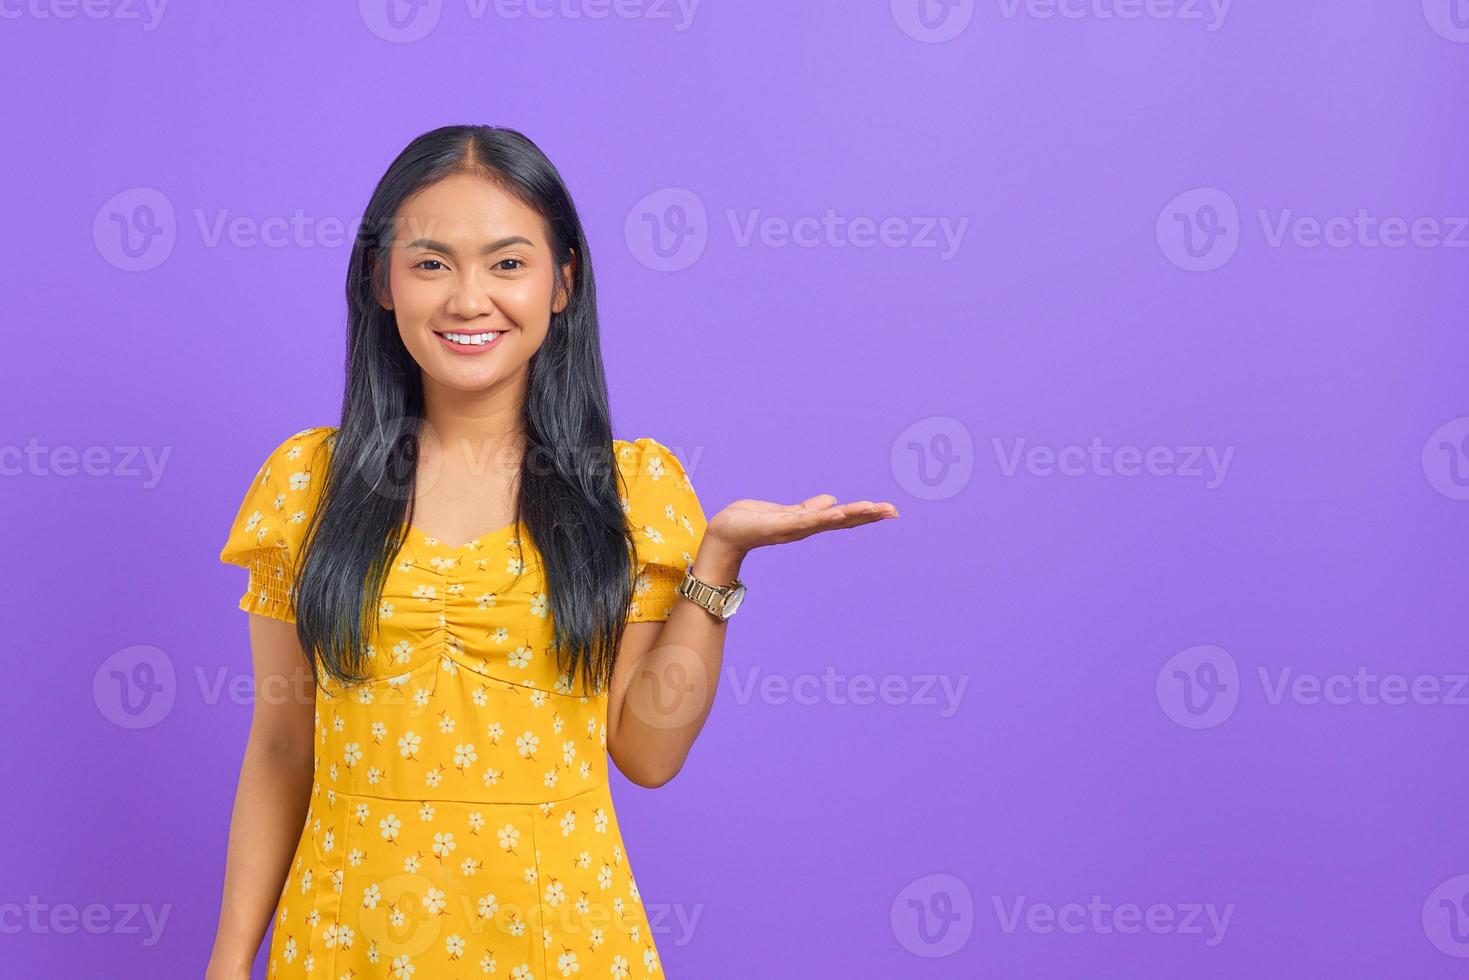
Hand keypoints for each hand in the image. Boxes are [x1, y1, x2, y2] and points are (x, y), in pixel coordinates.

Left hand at [704, 494, 898, 557]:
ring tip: (874, 508)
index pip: (842, 517)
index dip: (865, 514)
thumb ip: (807, 508)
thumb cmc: (751, 522)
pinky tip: (838, 510)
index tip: (888, 510)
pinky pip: (806, 520)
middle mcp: (805, 528)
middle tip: (893, 511)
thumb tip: (831, 500)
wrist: (725, 533)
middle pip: (842, 520)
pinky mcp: (780, 526)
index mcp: (808, 522)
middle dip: (868, 516)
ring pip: (829, 520)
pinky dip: (823, 516)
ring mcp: (794, 528)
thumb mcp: (784, 512)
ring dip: (852, 515)